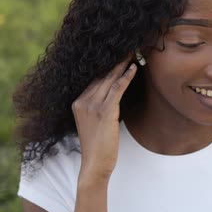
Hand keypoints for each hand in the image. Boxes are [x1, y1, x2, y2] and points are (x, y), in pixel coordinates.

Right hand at [71, 54, 136, 181]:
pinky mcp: (104, 112)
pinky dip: (125, 77)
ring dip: (122, 64)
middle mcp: (82, 101)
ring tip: (133, 52)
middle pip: (101, 75)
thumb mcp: (95, 123)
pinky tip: (134, 68)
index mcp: (77, 102)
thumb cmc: (99, 146)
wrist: (95, 164)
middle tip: (128, 47)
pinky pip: (116, 89)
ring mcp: (92, 106)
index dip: (107, 66)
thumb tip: (114, 96)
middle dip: (115, 61)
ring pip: (109, 79)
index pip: (94, 79)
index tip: (118, 54)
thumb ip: (100, 108)